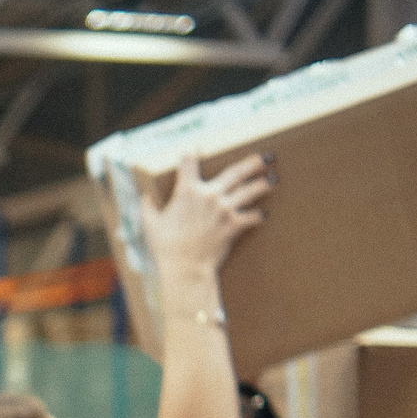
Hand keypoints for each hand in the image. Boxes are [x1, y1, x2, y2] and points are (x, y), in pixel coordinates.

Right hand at [142, 152, 271, 282]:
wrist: (186, 269)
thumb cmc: (166, 248)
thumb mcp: (151, 225)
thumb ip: (148, 207)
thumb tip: (145, 197)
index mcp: (187, 191)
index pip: (189, 162)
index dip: (192, 152)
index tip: (195, 148)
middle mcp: (209, 195)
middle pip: (235, 172)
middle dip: (252, 163)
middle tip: (265, 156)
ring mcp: (224, 210)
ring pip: (249, 191)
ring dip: (262, 184)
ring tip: (272, 179)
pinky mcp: (233, 225)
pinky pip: (252, 217)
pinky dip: (258, 215)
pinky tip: (263, 213)